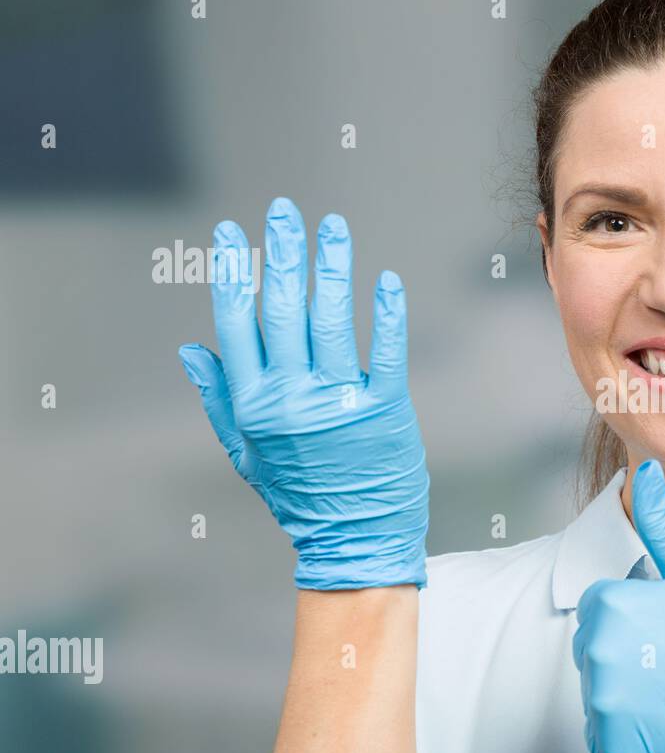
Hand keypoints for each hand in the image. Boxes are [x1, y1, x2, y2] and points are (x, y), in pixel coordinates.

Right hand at [178, 197, 428, 589]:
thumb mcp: (247, 453)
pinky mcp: (384, 410)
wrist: (354, 541)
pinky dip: (386, 315)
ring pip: (331, 320)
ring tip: (332, 227)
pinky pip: (386, 352)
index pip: (237, 323)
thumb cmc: (300, 496)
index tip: (235, 233)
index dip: (235, 273)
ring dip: (331, 268)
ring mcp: (338, 403)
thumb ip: (219, 399)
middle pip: (282, 310)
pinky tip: (385, 280)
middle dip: (282, 254)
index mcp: (253, 404)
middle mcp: (291, 398)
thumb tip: (190, 350)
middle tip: (285, 211)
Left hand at [572, 459, 664, 752]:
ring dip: (626, 692)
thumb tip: (647, 473)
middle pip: (593, 648)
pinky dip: (626, 733)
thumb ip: (662, 523)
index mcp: (610, 607)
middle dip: (624, 653)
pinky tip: (663, 721)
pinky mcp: (608, 743)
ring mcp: (601, 702)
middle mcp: (596, 654)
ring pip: (598, 689)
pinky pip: (603, 734)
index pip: (599, 608)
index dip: (634, 617)